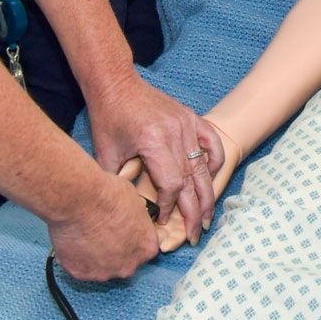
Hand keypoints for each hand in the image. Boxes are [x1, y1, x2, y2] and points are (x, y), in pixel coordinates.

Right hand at [46, 165, 158, 281]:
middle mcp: (128, 266)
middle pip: (124, 262)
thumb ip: (136, 220)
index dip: (132, 239)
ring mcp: (104, 273)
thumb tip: (130, 219)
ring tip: (85, 236)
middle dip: (115, 251)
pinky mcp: (81, 274)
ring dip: (96, 256)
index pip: (144, 248)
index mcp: (146, 248)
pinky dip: (77, 258)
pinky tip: (74, 241)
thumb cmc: (108, 195)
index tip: (123, 231)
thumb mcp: (136, 202)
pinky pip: (81, 268)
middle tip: (103, 233)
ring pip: (102, 267)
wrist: (79, 200)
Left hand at [86, 74, 220, 249]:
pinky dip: (214, 162)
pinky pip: (211, 142)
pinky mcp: (191, 117)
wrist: (116, 84)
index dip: (169, 207)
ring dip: (208, 194)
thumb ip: (119, 182)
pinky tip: (210, 179)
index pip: (172, 184)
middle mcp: (176, 133)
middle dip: (195, 212)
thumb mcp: (106, 154)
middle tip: (196, 235)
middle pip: (193, 181)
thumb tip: (128, 211)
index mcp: (154, 142)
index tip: (163, 221)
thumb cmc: (108, 118)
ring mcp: (187, 124)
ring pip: (204, 166)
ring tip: (208, 217)